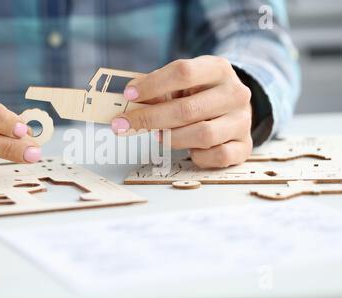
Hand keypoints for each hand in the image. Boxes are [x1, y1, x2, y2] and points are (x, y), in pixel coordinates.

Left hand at [111, 56, 252, 167]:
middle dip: (150, 119)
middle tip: (124, 125)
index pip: (183, 72)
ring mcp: (243, 121)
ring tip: (158, 136)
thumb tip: (130, 104)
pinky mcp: (245, 146)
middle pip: (188, 109)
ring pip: (203, 135)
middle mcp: (235, 93)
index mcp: (218, 69)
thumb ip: (159, 90)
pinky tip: (190, 150)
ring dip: (172, 138)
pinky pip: (218, 156)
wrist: (234, 107)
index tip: (129, 95)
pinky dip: (198, 156)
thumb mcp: (182, 84)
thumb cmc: (200, 94)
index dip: (152, 84)